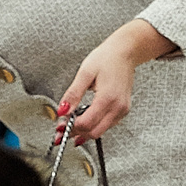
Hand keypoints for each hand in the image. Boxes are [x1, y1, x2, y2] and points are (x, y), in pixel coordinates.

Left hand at [56, 20, 173, 141]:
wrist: (125, 52)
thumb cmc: (107, 58)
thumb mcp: (85, 73)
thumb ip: (73, 94)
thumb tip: (62, 110)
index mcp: (108, 98)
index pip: (87, 123)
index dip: (71, 128)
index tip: (60, 126)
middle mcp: (118, 107)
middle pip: (94, 132)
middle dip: (76, 133)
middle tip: (62, 129)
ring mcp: (122, 110)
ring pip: (101, 131)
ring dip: (84, 131)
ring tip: (70, 124)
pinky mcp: (123, 110)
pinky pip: (107, 125)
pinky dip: (94, 125)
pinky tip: (84, 119)